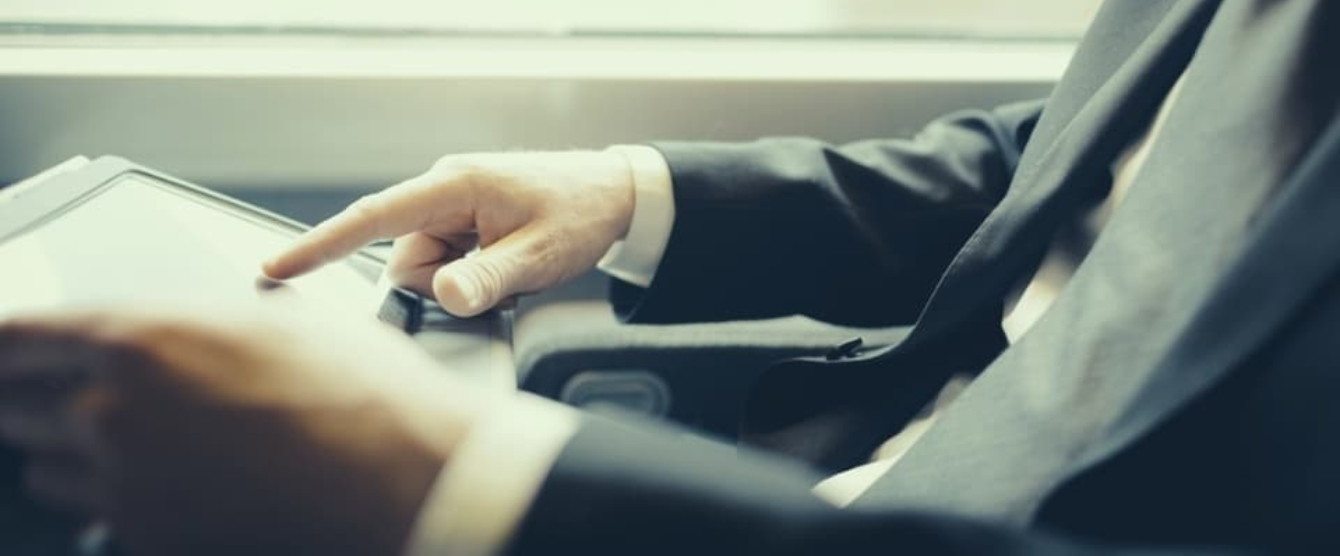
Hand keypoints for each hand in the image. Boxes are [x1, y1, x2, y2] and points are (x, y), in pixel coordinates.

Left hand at [0, 304, 498, 555]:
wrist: (409, 483)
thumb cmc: (366, 398)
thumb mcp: (281, 321)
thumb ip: (197, 322)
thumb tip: (174, 326)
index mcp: (140, 337)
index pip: (14, 339)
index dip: (6, 347)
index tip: (7, 354)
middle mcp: (111, 411)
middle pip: (13, 405)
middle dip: (34, 400)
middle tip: (72, 399)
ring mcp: (123, 485)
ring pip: (47, 468)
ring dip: (72, 455)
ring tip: (141, 446)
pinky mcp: (147, 540)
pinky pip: (98, 518)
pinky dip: (118, 502)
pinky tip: (178, 486)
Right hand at [263, 150, 636, 315]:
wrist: (615, 196)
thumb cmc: (580, 215)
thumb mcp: (539, 256)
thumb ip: (489, 279)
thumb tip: (443, 294)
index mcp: (452, 186)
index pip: (371, 218)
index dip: (320, 245)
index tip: (276, 268)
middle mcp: (442, 191)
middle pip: (404, 259)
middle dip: (440, 285)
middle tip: (499, 280)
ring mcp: (451, 207)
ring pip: (423, 268)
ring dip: (458, 283)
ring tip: (510, 271)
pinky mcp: (461, 222)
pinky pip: (443, 264)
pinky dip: (466, 276)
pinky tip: (503, 267)